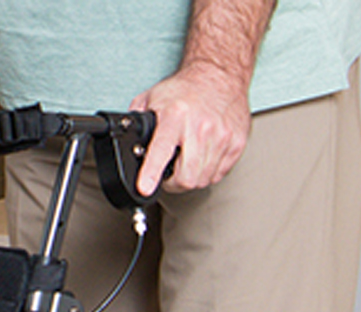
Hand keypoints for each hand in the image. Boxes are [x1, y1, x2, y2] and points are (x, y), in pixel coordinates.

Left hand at [131, 59, 252, 193]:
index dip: (151, 173)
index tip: (146, 188)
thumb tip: (123, 140)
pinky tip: (203, 155)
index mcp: (175, 115)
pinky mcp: (236, 142)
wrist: (220, 74)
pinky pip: (219, 173)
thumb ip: (136, 121)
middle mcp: (200, 126)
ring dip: (191, 176)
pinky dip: (208, 171)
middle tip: (169, 174)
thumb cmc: (185, 89)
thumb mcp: (152, 98)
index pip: (161, 150)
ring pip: (203, 179)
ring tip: (187, 160)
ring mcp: (221, 135)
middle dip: (174, 183)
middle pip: (187, 177)